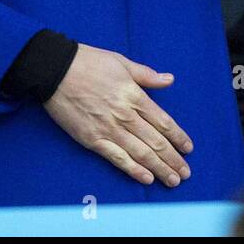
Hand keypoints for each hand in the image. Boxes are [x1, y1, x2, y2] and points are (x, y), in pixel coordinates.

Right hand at [44, 44, 192, 186]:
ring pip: (141, 153)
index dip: (178, 137)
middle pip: (156, 142)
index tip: (188, 148)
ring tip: (172, 180)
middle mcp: (126, 115)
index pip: (164, 122)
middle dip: (173, 159)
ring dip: (159, 168)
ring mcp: (109, 129)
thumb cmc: (89, 62)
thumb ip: (147, 75)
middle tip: (186, 173)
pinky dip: (133, 170)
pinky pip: (117, 158)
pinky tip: (146, 179)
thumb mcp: (122, 62)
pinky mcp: (92, 140)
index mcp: (135, 95)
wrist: (55, 70)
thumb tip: (169, 80)